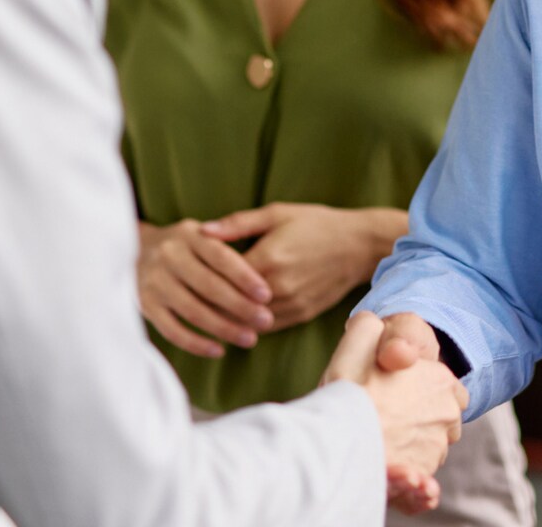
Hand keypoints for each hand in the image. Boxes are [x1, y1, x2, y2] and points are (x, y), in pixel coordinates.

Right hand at [136, 219, 273, 357]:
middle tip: (266, 321)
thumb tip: (262, 274)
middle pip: (208, 286)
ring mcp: (154, 282)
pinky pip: (172, 330)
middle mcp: (168, 256)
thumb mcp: (202, 233)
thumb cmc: (185, 245)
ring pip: (193, 311)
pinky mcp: (145, 305)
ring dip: (224, 328)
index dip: (245, 277)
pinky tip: (219, 350)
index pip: (220, 257)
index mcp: (188, 234)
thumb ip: (228, 245)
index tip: (267, 295)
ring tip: (250, 338)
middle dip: (240, 306)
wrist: (133, 249)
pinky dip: (196, 343)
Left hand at [202, 204, 403, 329]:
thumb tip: (201, 231)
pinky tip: (234, 322)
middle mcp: (278, 287)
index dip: (201, 282)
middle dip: (208, 307)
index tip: (181, 282)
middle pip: (232, 306)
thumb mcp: (276, 213)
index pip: (223, 279)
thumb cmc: (316, 223)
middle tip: (185, 306)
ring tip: (203, 317)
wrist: (359, 245)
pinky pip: (267, 327)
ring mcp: (291, 304)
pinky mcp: (301, 315)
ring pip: (248, 322)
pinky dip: (249, 326)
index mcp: (268, 258)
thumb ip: (237, 224)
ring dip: (227, 322)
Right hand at [325, 312, 467, 513]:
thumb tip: (380, 333)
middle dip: (416, 420)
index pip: (445, 386)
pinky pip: (419, 480)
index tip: (391, 394)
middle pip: (439, 418)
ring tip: (379, 445)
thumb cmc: (347, 395)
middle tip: (382, 420)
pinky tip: (386, 470)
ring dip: (409, 447)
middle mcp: (447, 416)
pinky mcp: (424, 477)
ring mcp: (437, 450)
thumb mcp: (355, 345)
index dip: (419, 389)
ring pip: (427, 447)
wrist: (336, 450)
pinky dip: (406, 478)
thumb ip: (371, 328)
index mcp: (440, 381)